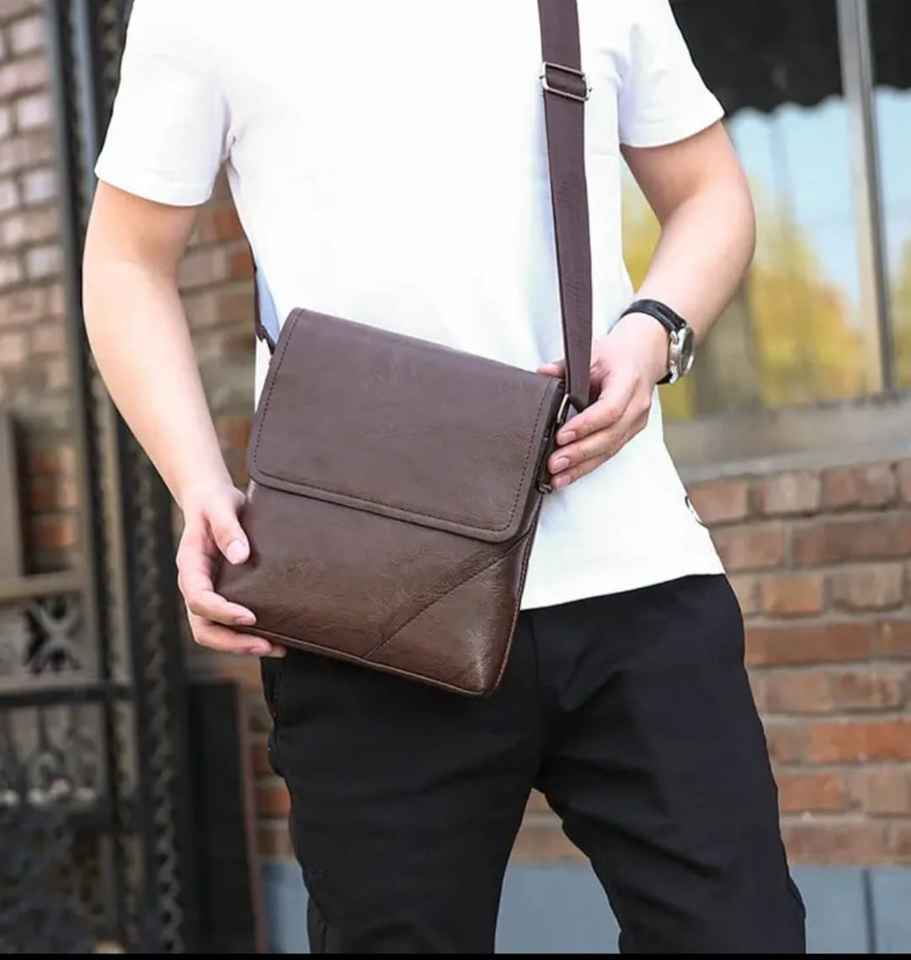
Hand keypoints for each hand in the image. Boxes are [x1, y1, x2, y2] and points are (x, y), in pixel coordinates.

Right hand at [176, 481, 284, 657]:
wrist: (211, 500)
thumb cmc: (215, 502)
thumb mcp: (221, 507)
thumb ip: (228, 529)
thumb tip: (241, 557)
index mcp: (190, 565)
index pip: (199, 599)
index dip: (222, 612)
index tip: (251, 617)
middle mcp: (195, 585)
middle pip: (203, 627)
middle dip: (232, 642)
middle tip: (266, 646)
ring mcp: (208, 593)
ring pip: (216, 632)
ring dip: (242, 645)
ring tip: (277, 648)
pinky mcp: (223, 595)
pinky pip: (229, 624)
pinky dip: (249, 635)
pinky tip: (276, 636)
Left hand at [537, 312, 667, 488]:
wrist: (644, 356)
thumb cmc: (618, 355)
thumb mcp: (593, 352)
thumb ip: (566, 366)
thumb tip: (543, 374)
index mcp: (628, 381)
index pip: (609, 409)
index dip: (586, 425)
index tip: (562, 435)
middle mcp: (637, 405)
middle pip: (609, 436)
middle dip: (580, 453)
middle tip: (554, 463)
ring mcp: (636, 422)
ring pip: (610, 449)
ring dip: (582, 466)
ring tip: (558, 477)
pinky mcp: (630, 432)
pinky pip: (609, 452)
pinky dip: (588, 465)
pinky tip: (569, 475)